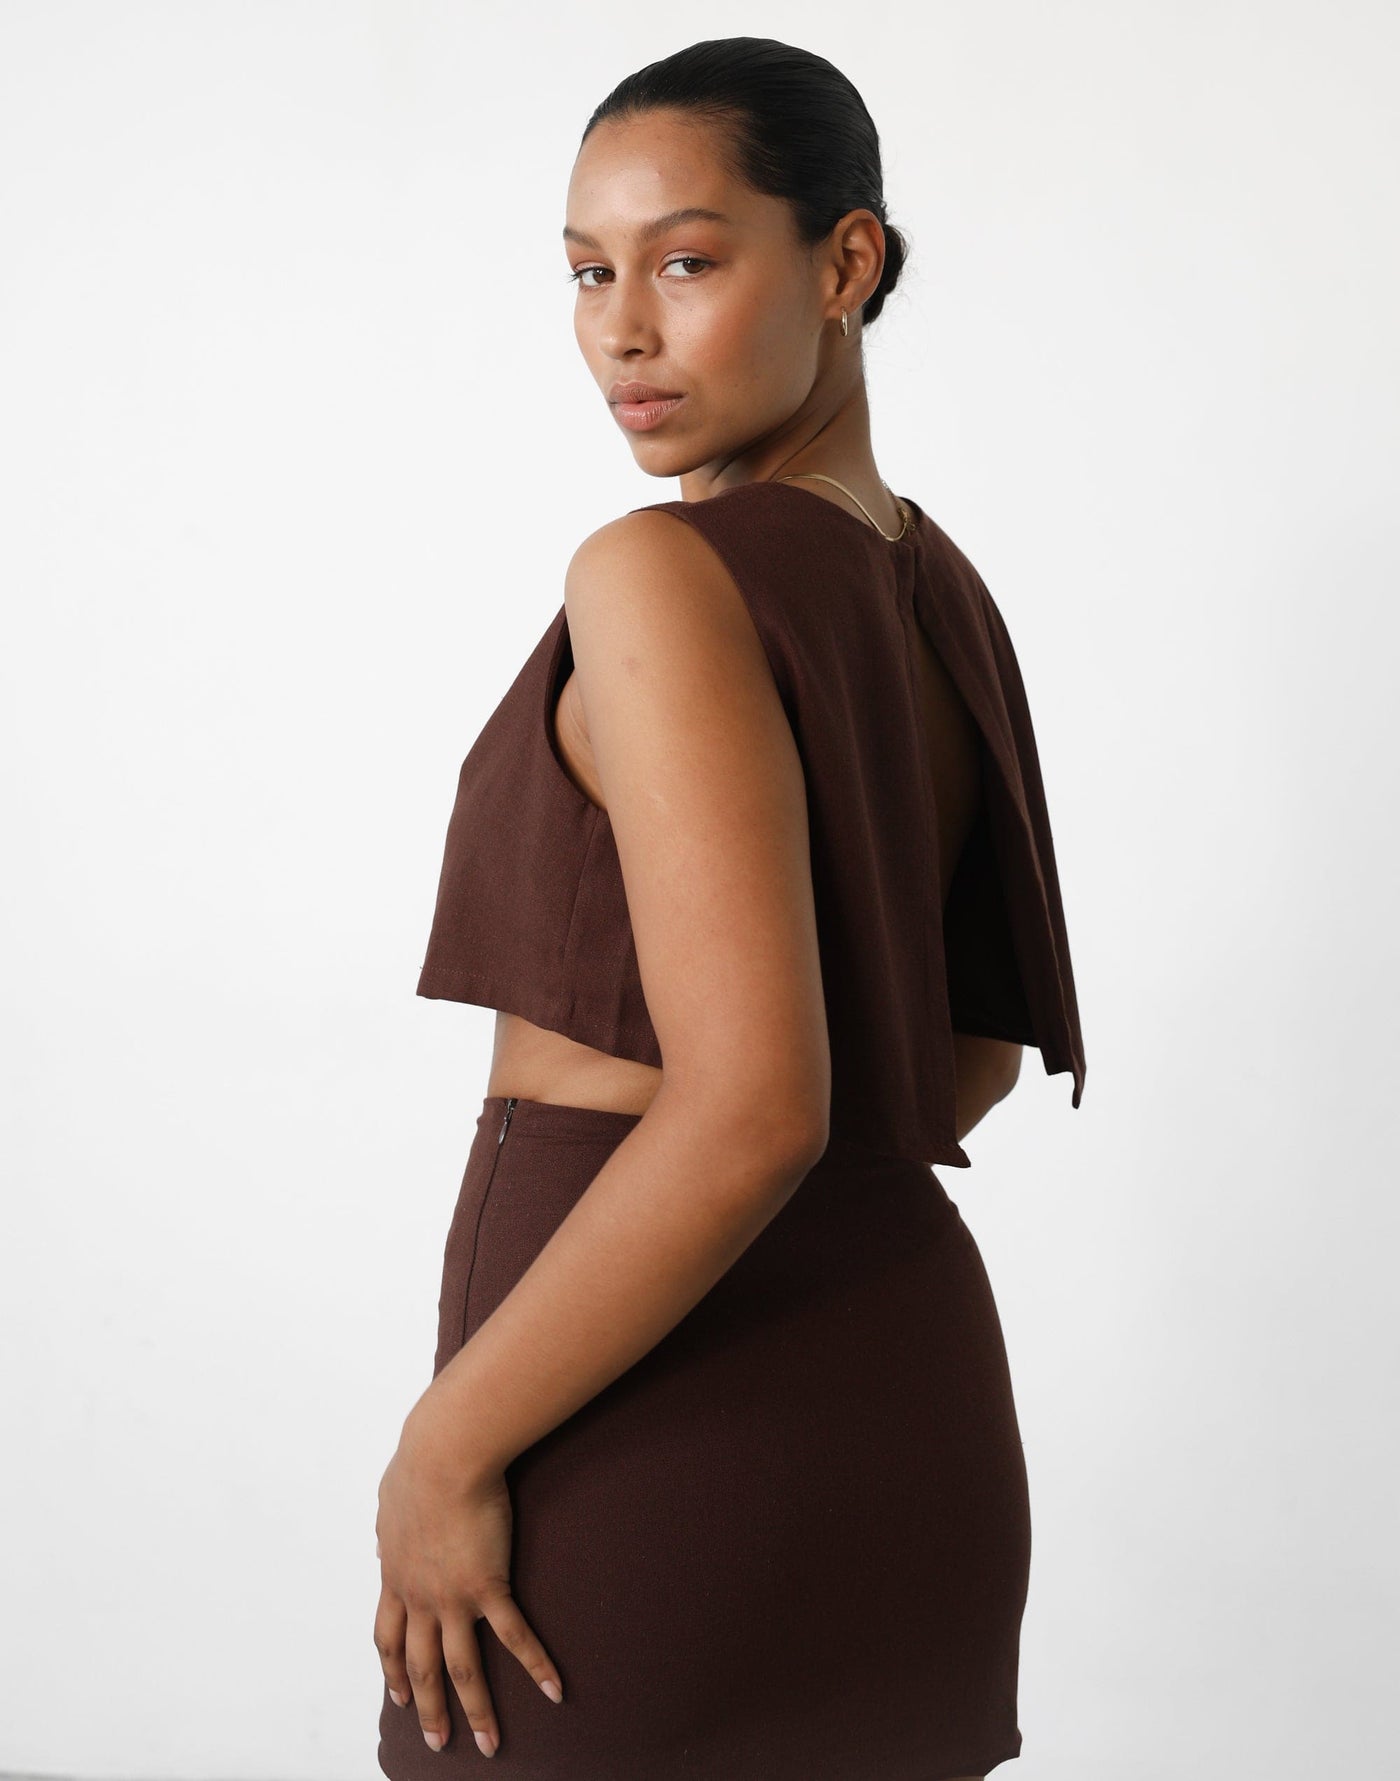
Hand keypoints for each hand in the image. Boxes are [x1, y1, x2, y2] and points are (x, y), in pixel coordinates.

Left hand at [374, 1418, 563, 1756]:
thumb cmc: (420, 1461)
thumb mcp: (393, 1499)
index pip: (389, 1635)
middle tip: (437, 1741)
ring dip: (475, 1709)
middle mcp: (419, 1595)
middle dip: (427, 1707)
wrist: (444, 1452)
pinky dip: (534, 1665)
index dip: (394, 1669)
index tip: (398, 1695)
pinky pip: (513, 1635)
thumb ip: (393, 1523)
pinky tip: (552, 1690)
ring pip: (461, 1666)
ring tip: (487, 1743)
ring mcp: (452, 1595)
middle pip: (420, 1664)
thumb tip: (390, 1530)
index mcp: (396, 1573)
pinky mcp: (488, 1584)